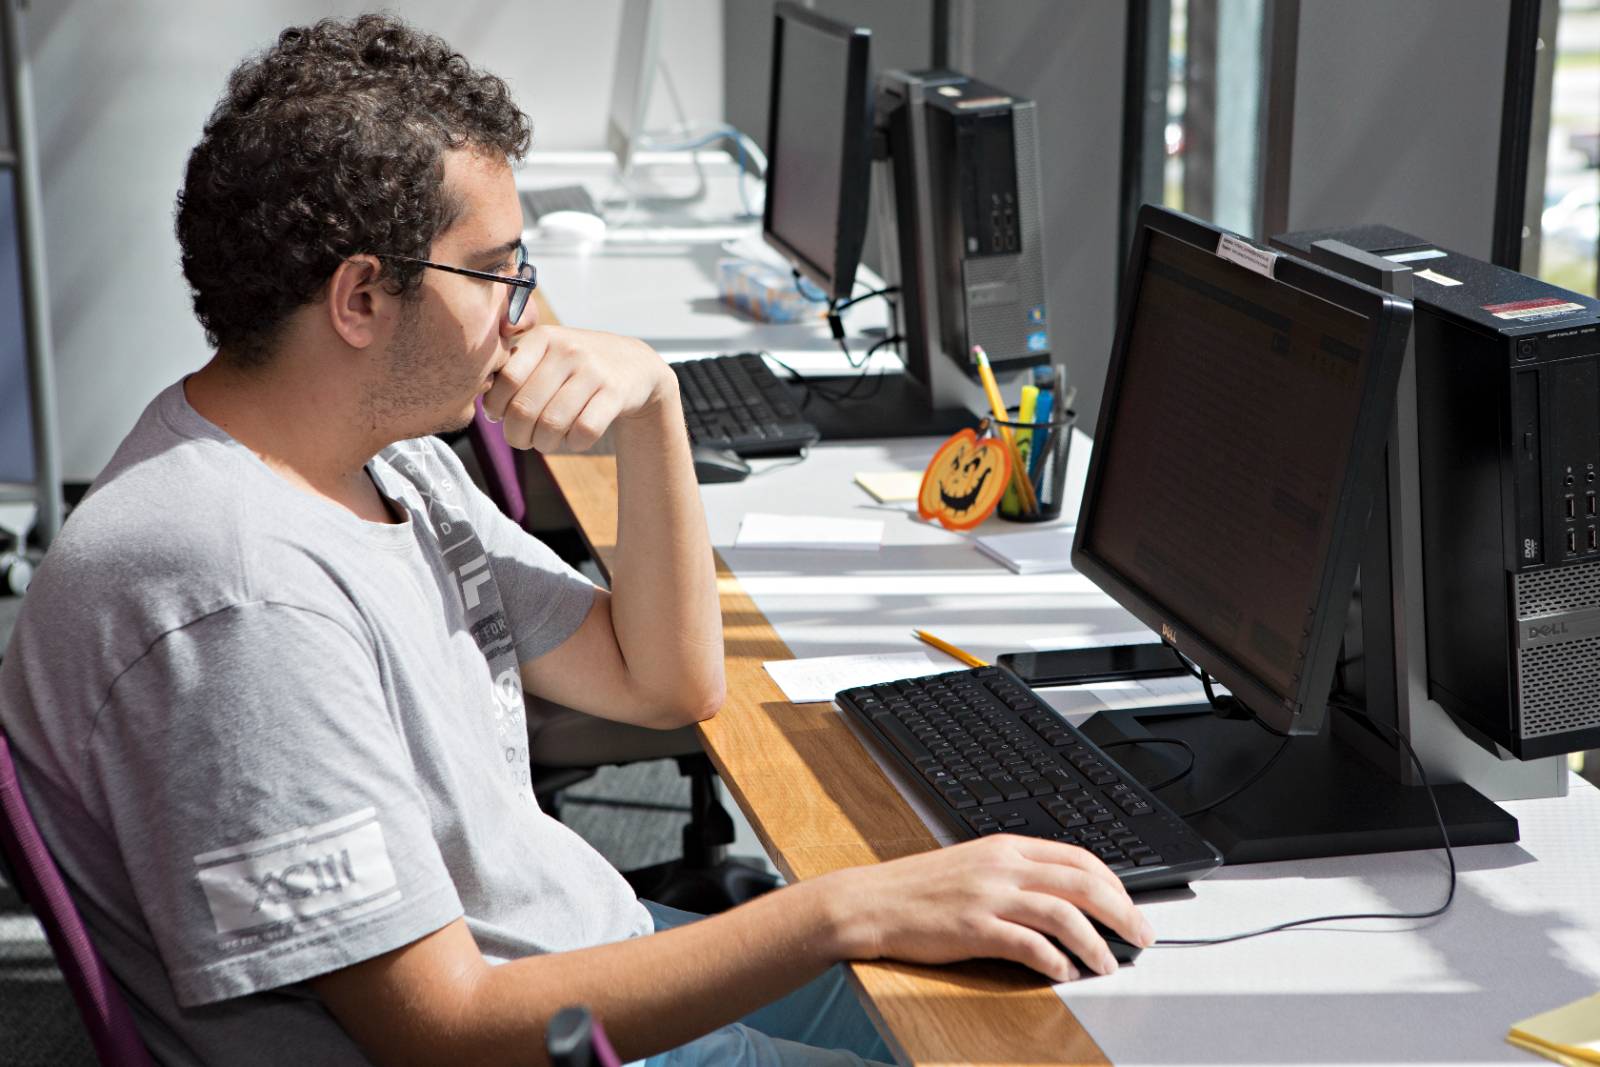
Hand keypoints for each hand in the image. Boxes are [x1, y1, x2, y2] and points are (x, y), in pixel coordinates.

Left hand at [484, 326, 675, 452]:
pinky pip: (583, 432)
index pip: (505, 380)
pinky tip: (574, 439)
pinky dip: (573, 444)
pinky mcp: (615, 393)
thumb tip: (485, 405)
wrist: (634, 365)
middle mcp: (567, 350)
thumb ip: (515, 369)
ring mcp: (593, 370)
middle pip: (524, 408)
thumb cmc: (576, 367)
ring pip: (552, 424)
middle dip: (516, 435)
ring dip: (543, 444)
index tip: (500, 417)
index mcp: (542, 338)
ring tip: (545, 442)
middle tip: (521, 440)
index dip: (496, 408)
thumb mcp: (547, 353)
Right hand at [818, 835, 1155, 982]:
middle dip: (1121, 912)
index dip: (1114, 883)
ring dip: (1095, 943)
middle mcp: (1003, 866)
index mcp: (1006, 846)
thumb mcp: (974, 866)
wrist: (870, 902)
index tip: (1130, 905)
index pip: (1078, 857)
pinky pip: (1029, 945)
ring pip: (1063, 915)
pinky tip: (1063, 973)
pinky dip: (1054, 962)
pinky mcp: (974, 928)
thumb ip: (1015, 874)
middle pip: (1082, 884)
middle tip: (1141, 936)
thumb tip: (1062, 897)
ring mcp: (988, 896)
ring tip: (1107, 963)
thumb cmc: (919, 890)